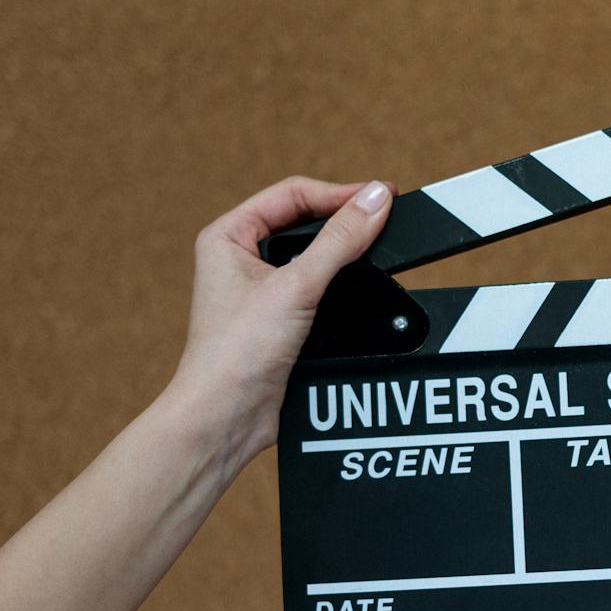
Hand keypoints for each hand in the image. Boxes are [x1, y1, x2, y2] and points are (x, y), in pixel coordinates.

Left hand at [165, 175, 392, 476]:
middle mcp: (239, 259)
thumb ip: (341, 240)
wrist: (226, 416)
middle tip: (384, 218)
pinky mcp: (279, 321)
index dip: (339, 193)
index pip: (292, 195)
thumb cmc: (236, 352)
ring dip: (343, 252)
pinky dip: (341, 284)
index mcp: (227, 236)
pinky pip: (317, 288)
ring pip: (313, 256)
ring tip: (375, 247)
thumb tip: (376, 199)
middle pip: (304, 221)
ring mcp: (260, 291)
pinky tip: (360, 286)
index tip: (382, 197)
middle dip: (343, 219)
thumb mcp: (296, 286)